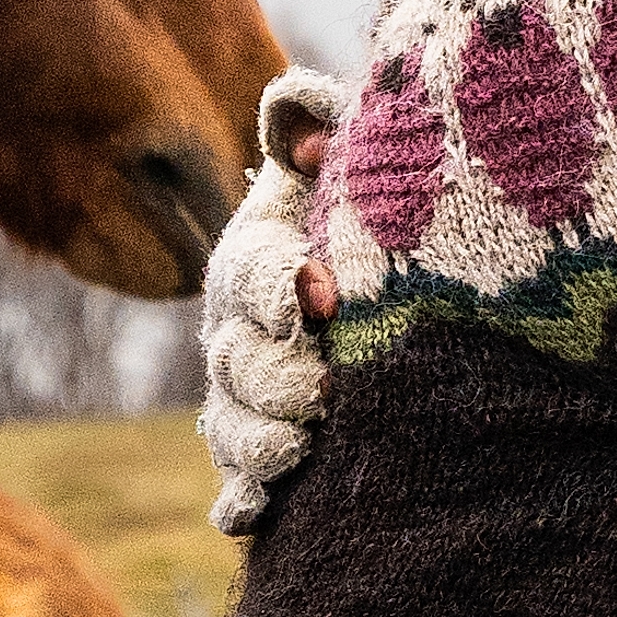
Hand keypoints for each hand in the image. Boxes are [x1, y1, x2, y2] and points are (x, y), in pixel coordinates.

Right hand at [203, 67, 350, 533]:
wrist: (384, 304)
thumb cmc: (368, 225)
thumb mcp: (352, 170)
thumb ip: (320, 127)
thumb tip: (294, 104)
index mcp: (260, 262)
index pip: (254, 271)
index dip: (278, 283)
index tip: (320, 293)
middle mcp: (241, 334)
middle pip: (237, 362)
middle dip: (274, 376)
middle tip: (324, 391)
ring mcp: (246, 401)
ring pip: (232, 429)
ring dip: (259, 442)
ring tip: (301, 448)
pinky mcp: (262, 459)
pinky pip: (238, 488)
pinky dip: (242, 502)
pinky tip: (255, 513)